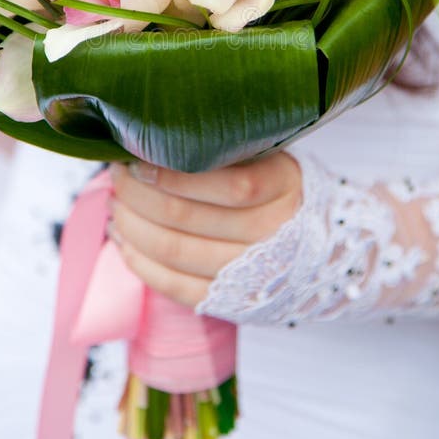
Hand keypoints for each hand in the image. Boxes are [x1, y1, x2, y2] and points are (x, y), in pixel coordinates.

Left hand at [109, 152, 302, 308]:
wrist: (322, 251)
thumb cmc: (278, 191)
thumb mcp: (269, 157)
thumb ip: (226, 148)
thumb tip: (156, 136)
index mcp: (283, 187)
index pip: (225, 183)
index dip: (172, 173)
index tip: (137, 158)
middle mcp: (271, 233)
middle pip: (185, 216)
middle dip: (137, 194)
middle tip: (118, 176)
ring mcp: (250, 272)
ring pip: (173, 250)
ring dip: (132, 225)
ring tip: (116, 205)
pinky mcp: (229, 302)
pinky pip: (173, 286)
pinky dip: (139, 262)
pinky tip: (124, 240)